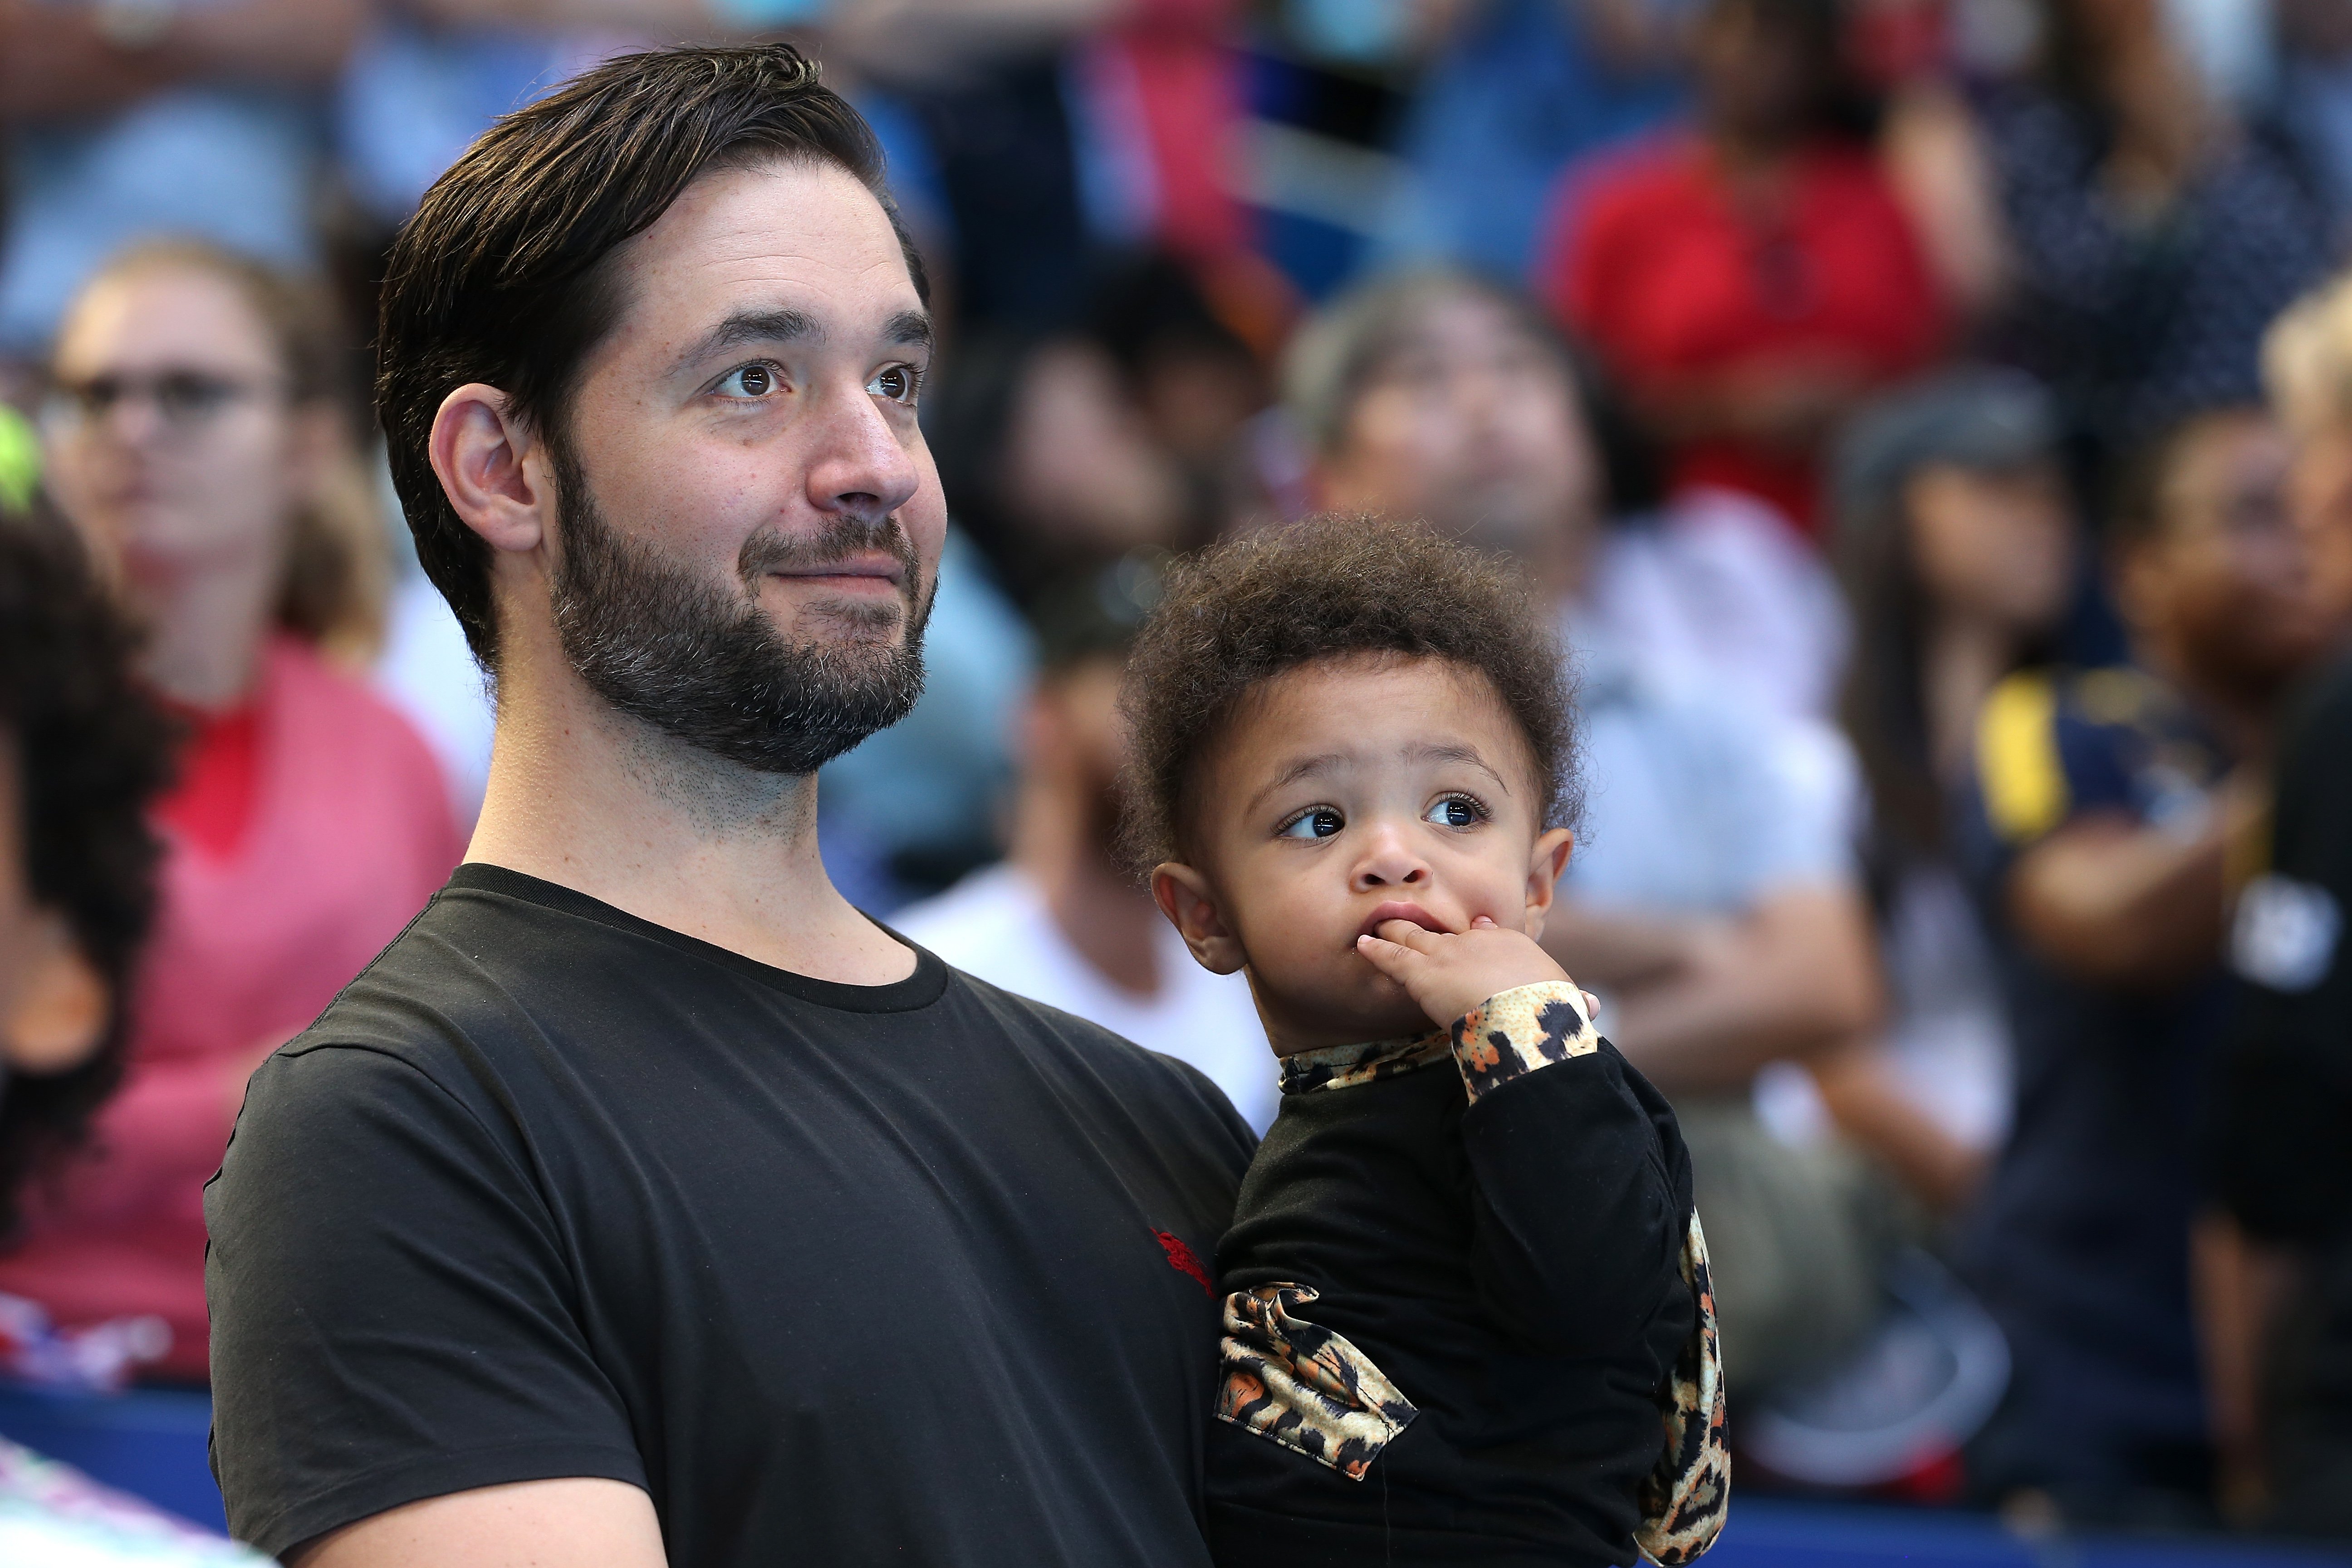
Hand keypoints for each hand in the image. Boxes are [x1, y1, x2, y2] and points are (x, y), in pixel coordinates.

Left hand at [1357, 916, 1591, 1032]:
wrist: (1526, 1011)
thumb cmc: (1552, 1009)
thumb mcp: (1570, 1000)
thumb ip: (1576, 1001)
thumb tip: (1591, 1005)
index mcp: (1511, 944)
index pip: (1488, 935)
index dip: (1476, 937)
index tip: (1472, 934)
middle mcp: (1475, 940)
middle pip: (1445, 929)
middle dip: (1426, 924)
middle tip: (1408, 918)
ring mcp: (1445, 952)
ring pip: (1413, 936)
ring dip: (1395, 929)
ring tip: (1377, 925)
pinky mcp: (1421, 973)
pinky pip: (1392, 958)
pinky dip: (1376, 950)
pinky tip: (1363, 944)